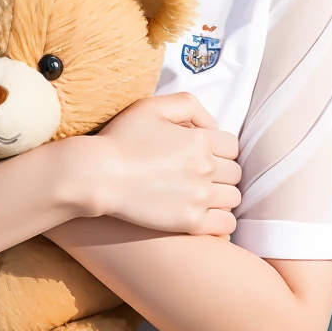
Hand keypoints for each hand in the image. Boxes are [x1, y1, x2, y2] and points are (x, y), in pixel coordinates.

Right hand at [61, 92, 240, 235]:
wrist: (97, 175)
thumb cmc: (121, 138)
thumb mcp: (153, 105)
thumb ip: (189, 105)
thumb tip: (212, 125)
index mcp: (201, 140)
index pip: (232, 146)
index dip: (218, 149)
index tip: (202, 155)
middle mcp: (206, 168)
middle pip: (234, 172)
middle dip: (221, 172)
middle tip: (199, 175)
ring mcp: (200, 197)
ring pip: (233, 198)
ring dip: (222, 196)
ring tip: (201, 195)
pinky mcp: (190, 222)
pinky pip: (226, 225)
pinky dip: (222, 220)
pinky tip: (206, 215)